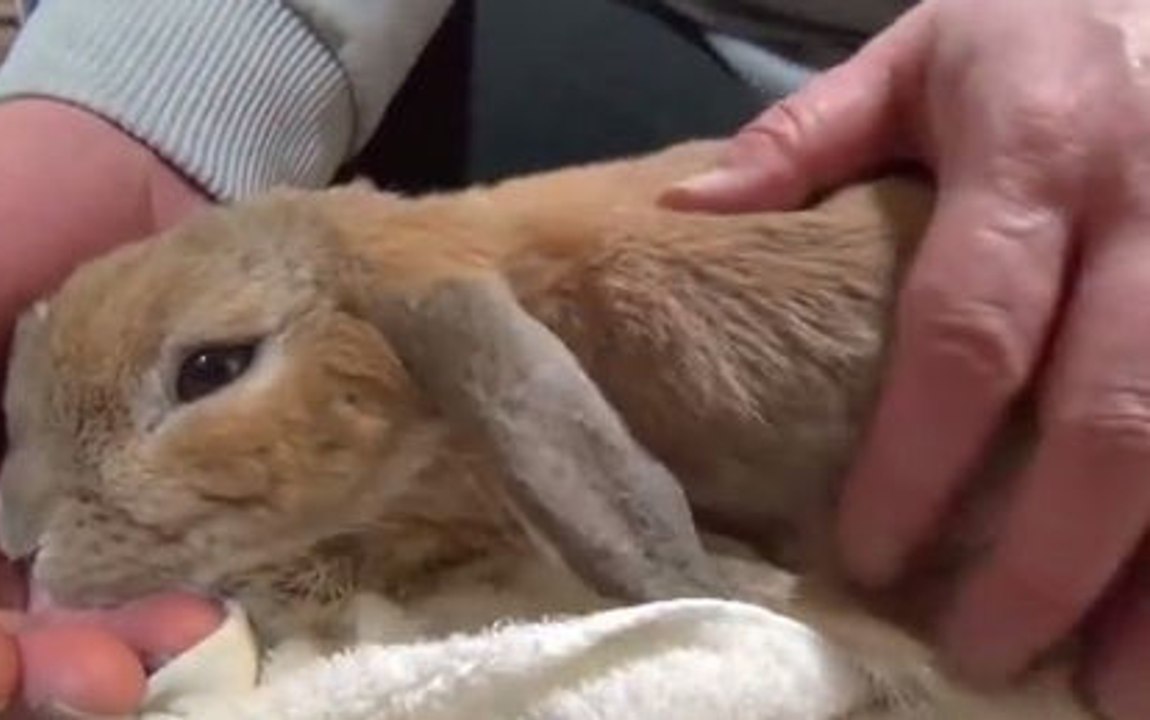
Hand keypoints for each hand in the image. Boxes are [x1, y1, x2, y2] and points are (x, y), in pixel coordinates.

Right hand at [0, 99, 221, 716]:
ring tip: (178, 644)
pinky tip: (207, 605)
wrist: (140, 153)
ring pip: (57, 610)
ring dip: (107, 645)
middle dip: (27, 665)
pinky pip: (141, 565)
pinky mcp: (138, 488)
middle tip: (106, 682)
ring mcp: (47, 498)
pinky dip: (163, 596)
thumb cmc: (0, 193)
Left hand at [661, 0, 1149, 715]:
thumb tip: (687, 219)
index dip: (919, 456)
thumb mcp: (917, 56)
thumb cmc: (1041, 29)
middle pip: (1110, 413)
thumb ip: (806, 137)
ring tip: (1106, 689)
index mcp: (1035, 154)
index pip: (968, 330)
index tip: (865, 553)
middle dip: (1048, 554)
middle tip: (978, 651)